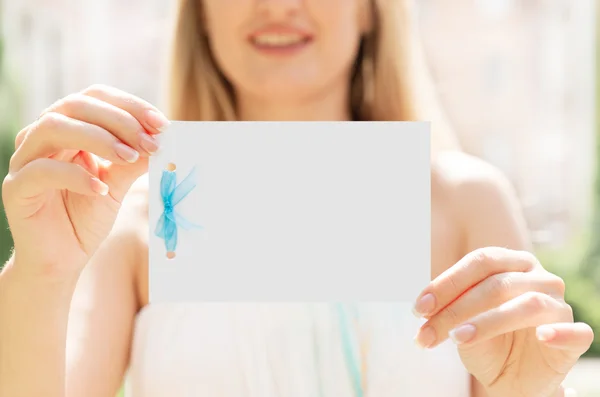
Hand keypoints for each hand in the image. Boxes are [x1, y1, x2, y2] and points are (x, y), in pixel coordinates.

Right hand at [2, 84, 168, 276]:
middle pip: (74, 105)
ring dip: (98, 138)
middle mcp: (42, 138)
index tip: (161, 124)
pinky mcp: (16, 188)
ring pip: (53, 127)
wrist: (61, 261)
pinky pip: (42, 170)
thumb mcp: (118, 185)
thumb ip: (133, 161)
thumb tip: (160, 138)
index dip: (129, 106)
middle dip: (119, 120)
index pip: (95, 98)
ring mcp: (24, 161)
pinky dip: (75, 175)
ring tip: (129, 157)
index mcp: (67, 129)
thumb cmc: (87, 218)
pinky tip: (101, 190)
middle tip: (150, 142)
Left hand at [412, 247, 593, 396]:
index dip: (447, 283)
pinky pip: (574, 331)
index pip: (479, 261)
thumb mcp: (462, 322)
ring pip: (527, 304)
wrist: (514, 380)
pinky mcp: (576, 336)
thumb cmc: (487, 341)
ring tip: (458, 339)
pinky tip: (542, 337)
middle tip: (428, 333)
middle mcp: (538, 277)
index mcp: (511, 264)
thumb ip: (449, 308)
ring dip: (488, 322)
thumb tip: (423, 307)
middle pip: (496, 284)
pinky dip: (559, 333)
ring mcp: (559, 305)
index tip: (419, 308)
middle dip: (456, 309)